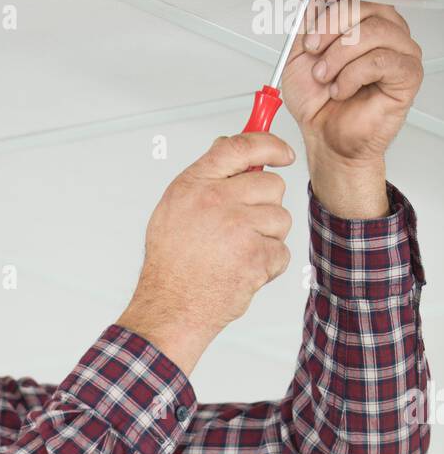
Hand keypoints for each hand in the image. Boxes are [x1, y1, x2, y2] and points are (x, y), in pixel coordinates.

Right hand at [117, 131, 295, 377]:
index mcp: (195, 184)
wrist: (170, 308)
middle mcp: (215, 200)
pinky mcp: (254, 256)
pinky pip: (281, 252)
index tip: (284, 154)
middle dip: (266, 207)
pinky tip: (242, 272)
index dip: (270, 145)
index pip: (241, 147)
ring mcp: (237, 228)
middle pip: (272, 185)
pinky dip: (268, 266)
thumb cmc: (171, 264)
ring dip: (268, 239)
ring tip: (238, 254)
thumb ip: (204, 177)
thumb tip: (230, 150)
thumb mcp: (174, 208)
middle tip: (244, 229)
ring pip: (281, 219)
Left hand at [278, 0, 423, 164]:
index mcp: (363, 22)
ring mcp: (399, 51)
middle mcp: (384, 31)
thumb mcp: (299, 56)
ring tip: (325, 78)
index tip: (312, 16)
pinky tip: (342, 89)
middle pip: (365, 4)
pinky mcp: (407, 74)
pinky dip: (353, 75)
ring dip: (339, 56)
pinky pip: (382, 59)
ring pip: (374, 30)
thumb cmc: (318, 104)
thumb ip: (308, 23)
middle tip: (313, 53)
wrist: (325, 140)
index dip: (331, 0)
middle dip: (330, 28)